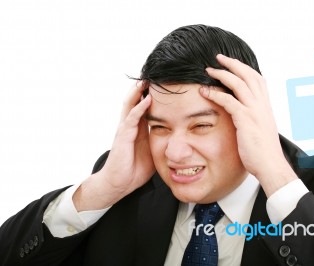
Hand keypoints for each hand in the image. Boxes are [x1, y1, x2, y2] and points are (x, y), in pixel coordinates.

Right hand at [73, 81, 154, 210]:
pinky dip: (139, 108)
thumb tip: (180, 138)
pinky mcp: (123, 136)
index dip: (153, 95)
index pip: (145, 106)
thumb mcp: (153, 151)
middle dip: (144, 88)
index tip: (164, 83)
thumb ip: (162, 141)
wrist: (119, 183)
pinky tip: (147, 99)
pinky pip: (131, 119)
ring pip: (131, 105)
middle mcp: (131, 125)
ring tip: (148, 78)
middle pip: (136, 101)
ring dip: (139, 91)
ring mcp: (125, 129)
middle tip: (155, 74)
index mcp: (139, 128)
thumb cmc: (135, 168)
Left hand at [202, 54, 297, 195]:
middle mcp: (261, 105)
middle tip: (218, 58)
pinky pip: (229, 101)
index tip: (232, 64)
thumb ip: (254, 119)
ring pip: (239, 84)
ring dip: (222, 74)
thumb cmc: (264, 152)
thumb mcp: (260, 130)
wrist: (270, 165)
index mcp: (265, 106)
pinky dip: (216, 94)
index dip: (244, 69)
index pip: (257, 80)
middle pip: (248, 75)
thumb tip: (245, 117)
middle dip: (233, 64)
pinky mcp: (245, 120)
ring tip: (209, 71)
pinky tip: (205, 92)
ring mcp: (255, 111)